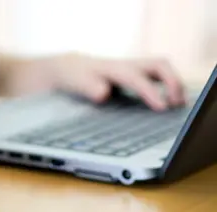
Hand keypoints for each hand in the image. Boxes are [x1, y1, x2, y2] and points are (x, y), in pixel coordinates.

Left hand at [46, 53, 185, 110]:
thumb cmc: (75, 77)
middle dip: (173, 83)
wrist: (70, 67)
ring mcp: (135, 68)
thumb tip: (104, 93)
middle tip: (176, 104)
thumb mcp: (76, 83)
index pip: (137, 79)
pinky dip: (169, 87)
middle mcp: (128, 65)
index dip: (151, 92)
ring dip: (175, 85)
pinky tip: (171, 103)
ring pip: (162, 69)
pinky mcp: (137, 75)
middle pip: (160, 65)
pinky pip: (159, 76)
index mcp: (114, 69)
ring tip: (179, 106)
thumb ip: (90, 88)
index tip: (162, 108)